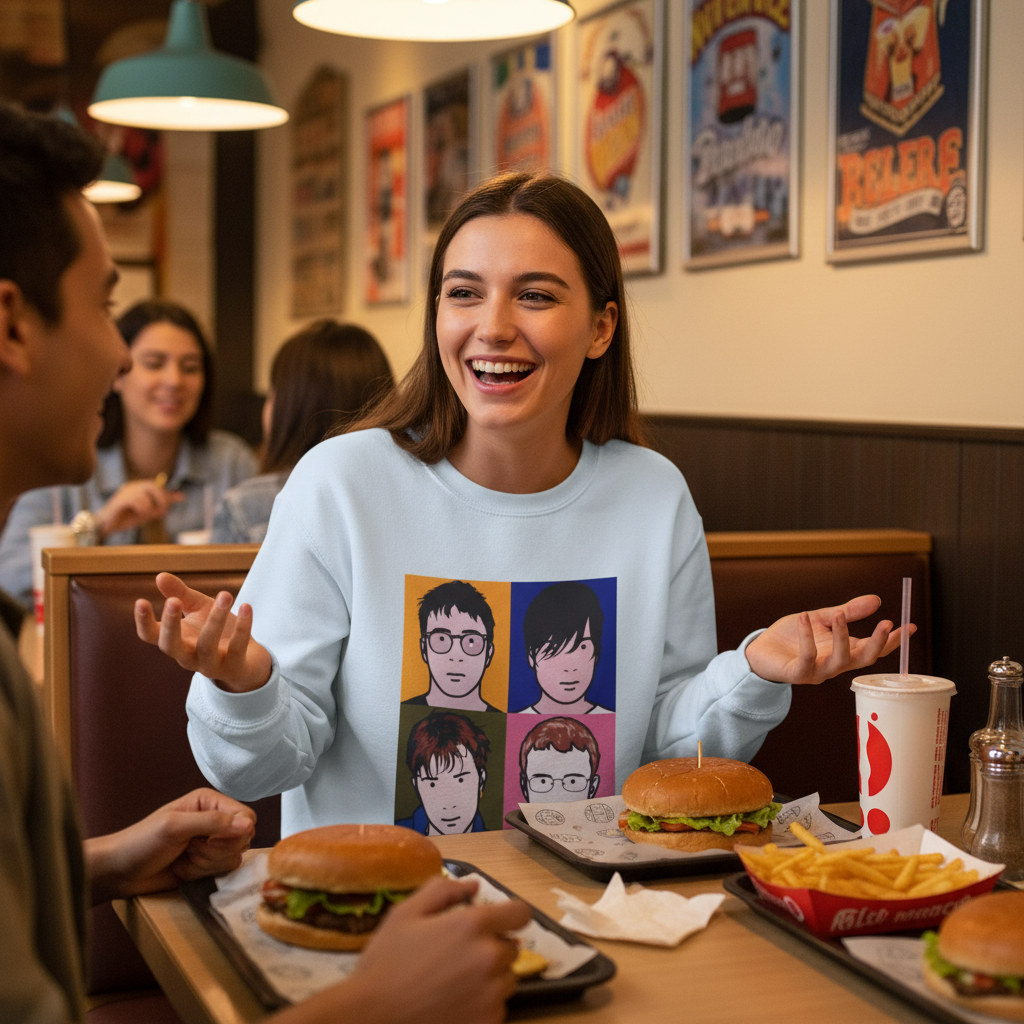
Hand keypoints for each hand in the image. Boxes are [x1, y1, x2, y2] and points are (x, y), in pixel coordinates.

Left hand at [85, 788, 255, 904]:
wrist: (118, 872)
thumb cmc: (141, 842)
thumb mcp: (175, 827)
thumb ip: (213, 823)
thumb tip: (249, 824)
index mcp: (209, 802)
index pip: (246, 816)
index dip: (235, 832)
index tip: (211, 840)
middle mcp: (215, 819)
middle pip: (243, 838)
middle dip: (216, 850)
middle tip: (191, 848)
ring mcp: (211, 843)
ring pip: (233, 856)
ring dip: (207, 863)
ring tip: (184, 858)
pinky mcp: (207, 863)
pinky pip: (222, 870)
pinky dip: (202, 873)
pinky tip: (183, 869)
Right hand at [95, 478, 182, 537]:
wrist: (107, 525)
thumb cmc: (127, 517)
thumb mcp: (149, 511)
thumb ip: (163, 503)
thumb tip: (181, 496)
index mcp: (138, 487)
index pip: (156, 485)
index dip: (167, 494)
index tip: (180, 499)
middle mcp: (132, 486)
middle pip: (152, 486)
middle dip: (161, 498)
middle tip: (163, 512)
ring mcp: (125, 492)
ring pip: (145, 495)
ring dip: (151, 508)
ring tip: (149, 516)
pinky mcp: (120, 500)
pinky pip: (136, 501)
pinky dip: (142, 509)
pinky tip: (140, 515)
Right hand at [135, 572, 271, 691]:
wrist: (247, 659)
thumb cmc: (217, 631)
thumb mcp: (198, 609)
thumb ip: (181, 594)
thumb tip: (159, 576)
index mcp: (176, 641)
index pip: (151, 636)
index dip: (144, 622)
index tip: (140, 601)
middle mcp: (187, 657)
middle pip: (170, 646)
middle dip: (171, 624)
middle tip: (173, 601)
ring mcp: (210, 665)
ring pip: (207, 645)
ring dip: (215, 619)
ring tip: (225, 594)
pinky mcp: (233, 668)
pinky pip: (237, 648)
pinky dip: (242, 628)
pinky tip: (246, 606)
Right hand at [287, 877, 530, 1023]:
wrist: (371, 1017)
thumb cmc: (386, 963)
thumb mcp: (405, 914)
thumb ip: (442, 891)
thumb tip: (472, 886)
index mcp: (472, 926)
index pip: (520, 913)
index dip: (510, 914)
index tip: (498, 921)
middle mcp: (489, 958)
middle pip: (512, 947)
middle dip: (493, 946)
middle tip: (460, 955)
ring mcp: (491, 995)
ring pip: (507, 979)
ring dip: (491, 976)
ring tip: (456, 981)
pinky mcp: (488, 1022)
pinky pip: (497, 1007)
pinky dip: (483, 1004)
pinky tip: (454, 1002)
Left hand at [744, 594, 914, 685]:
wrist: (760, 650)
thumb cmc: (791, 638)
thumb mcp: (822, 619)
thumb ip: (848, 612)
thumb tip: (876, 600)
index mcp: (844, 652)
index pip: (875, 649)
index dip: (893, 640)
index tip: (910, 626)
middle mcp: (835, 665)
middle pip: (864, 659)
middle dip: (877, 643)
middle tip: (887, 623)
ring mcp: (817, 671)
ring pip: (840, 661)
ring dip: (843, 637)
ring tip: (840, 615)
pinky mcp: (797, 673)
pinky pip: (807, 657)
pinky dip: (807, 636)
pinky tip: (805, 617)